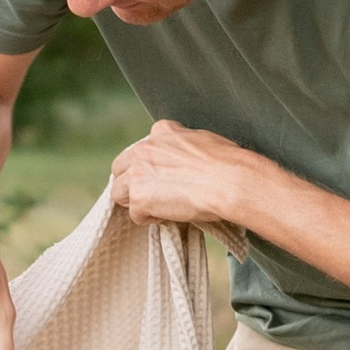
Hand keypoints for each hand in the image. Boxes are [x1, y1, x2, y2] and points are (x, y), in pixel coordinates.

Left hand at [107, 122, 260, 239]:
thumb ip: (180, 145)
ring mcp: (138, 173)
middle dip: (131, 182)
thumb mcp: (201, 139)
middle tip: (151, 194)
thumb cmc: (226, 163)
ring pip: (118, 191)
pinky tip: (168, 215)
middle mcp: (144, 148)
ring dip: (135, 201)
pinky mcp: (139, 197)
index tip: (160, 176)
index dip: (147, 166)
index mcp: (160, 131)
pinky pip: (134, 214)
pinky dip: (148, 218)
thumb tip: (181, 155)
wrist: (230, 181)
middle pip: (120, 168)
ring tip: (158, 207)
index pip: (140, 149)